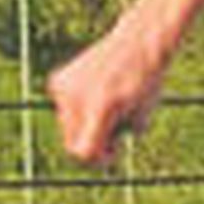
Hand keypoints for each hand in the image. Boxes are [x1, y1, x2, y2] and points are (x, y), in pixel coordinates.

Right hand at [48, 22, 167, 163]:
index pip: (83, 153)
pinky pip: (64, 109)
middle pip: (71, 143)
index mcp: (101, 109)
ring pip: (66, 127)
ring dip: (85, 126)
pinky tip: (96, 93)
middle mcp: (76, 98)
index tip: (115, 151)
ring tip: (109, 107)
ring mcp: (64, 88)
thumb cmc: (145, 85)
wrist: (137, 44)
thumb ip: (117, 141)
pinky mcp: (58, 80)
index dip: (98, 160)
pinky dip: (78, 109)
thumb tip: (92, 156)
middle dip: (92, 143)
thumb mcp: (140, 121)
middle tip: (115, 131)